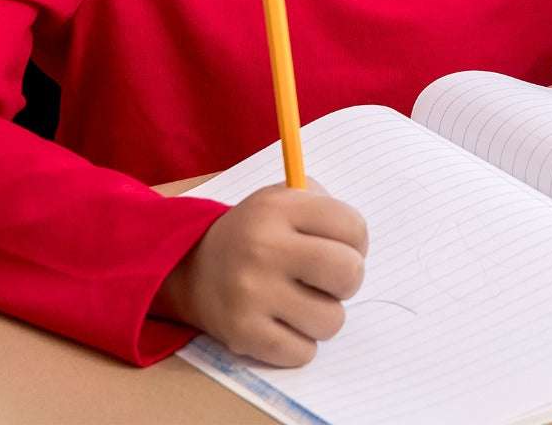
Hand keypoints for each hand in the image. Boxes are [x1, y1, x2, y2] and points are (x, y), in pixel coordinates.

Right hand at [152, 182, 367, 365]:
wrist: (193, 267)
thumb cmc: (257, 233)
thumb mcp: (283, 198)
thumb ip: (325, 206)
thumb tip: (358, 242)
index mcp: (279, 208)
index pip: (353, 227)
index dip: (356, 242)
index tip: (341, 246)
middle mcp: (264, 247)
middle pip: (349, 273)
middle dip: (348, 280)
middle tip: (329, 279)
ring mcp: (252, 293)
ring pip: (332, 320)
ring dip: (325, 315)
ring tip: (303, 301)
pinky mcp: (243, 334)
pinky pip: (304, 352)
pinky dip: (301, 343)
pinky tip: (284, 323)